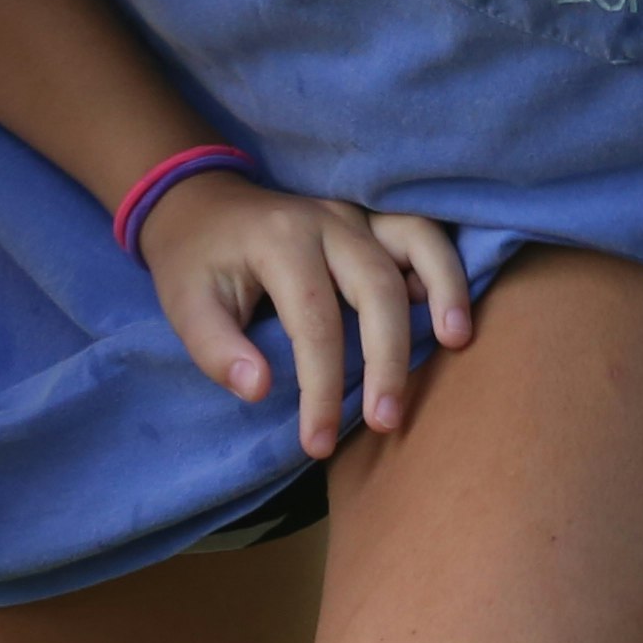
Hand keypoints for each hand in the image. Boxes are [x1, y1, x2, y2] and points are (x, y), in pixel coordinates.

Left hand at [138, 176, 474, 462]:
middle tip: (388, 420)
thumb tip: (261, 390)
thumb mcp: (185, 306)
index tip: (319, 442)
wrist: (200, 201)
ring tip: (457, 341)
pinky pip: (421, 234)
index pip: (315, 321)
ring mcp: (354, 213)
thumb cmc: (194, 262)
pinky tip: (447, 314)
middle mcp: (327, 220)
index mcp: (281, 241)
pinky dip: (442, 269)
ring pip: (418, 241)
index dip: (323, 387)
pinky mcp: (370, 218)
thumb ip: (217, 350)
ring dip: (444, 289)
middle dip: (389, 358)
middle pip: (377, 285)